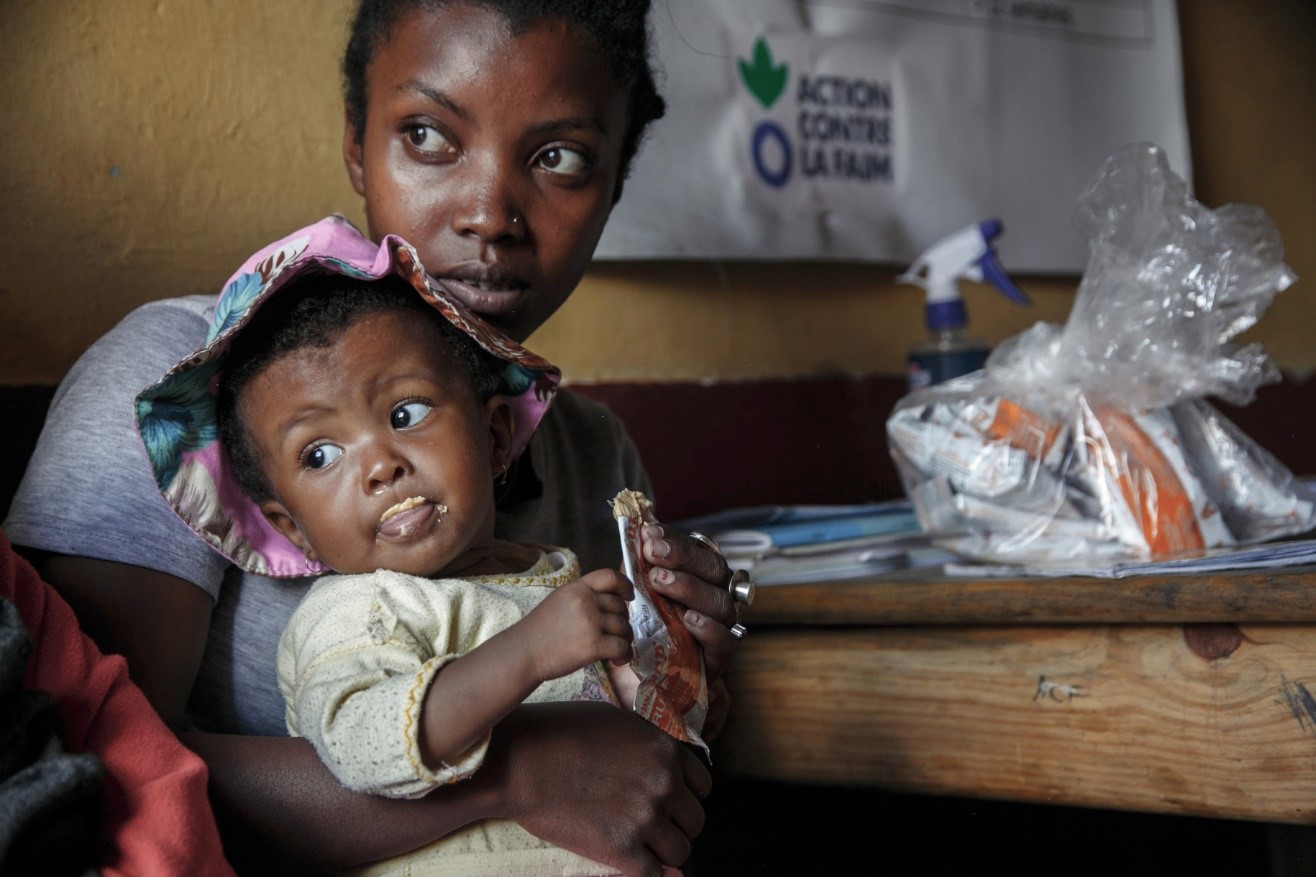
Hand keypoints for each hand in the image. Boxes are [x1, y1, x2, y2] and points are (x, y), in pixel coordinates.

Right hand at [489, 701, 709, 876]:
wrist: (521, 761)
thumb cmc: (560, 733)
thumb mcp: (617, 722)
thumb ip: (647, 746)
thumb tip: (661, 763)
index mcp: (666, 751)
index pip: (703, 786)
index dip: (686, 796)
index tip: (670, 802)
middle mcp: (664, 784)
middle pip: (696, 821)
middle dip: (677, 825)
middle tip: (652, 825)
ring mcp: (645, 818)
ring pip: (681, 852)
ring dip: (664, 851)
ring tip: (641, 845)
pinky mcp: (621, 849)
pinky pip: (654, 874)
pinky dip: (645, 870)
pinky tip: (629, 861)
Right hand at [524, 569, 633, 680]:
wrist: (523, 653)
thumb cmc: (539, 630)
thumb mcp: (559, 600)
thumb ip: (583, 596)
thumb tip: (612, 602)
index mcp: (577, 588)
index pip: (609, 576)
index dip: (625, 585)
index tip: (629, 597)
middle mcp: (586, 601)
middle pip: (620, 606)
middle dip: (622, 621)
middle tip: (613, 633)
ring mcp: (590, 622)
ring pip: (624, 627)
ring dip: (624, 639)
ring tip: (614, 648)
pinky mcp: (593, 645)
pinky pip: (622, 647)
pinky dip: (624, 655)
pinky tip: (616, 660)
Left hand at [640, 525, 739, 683]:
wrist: (650, 675)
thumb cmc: (648, 626)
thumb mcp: (638, 593)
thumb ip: (639, 566)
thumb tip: (636, 530)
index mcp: (701, 575)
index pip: (696, 549)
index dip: (674, 539)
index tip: (649, 534)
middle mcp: (717, 593)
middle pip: (712, 568)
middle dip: (681, 557)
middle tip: (652, 552)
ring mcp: (722, 623)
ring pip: (718, 600)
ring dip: (689, 587)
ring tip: (660, 581)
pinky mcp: (720, 654)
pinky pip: (723, 638)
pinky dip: (707, 627)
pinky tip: (688, 619)